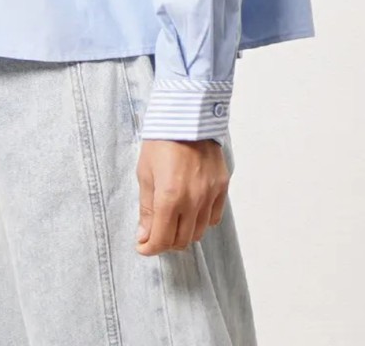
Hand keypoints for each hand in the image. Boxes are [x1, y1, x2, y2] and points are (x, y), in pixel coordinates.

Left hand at [135, 139, 228, 255]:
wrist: (187, 115)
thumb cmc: (161, 142)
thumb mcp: (145, 173)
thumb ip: (147, 208)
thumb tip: (144, 236)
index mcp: (169, 197)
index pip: (161, 240)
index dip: (150, 248)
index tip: (142, 246)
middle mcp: (193, 200)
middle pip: (182, 240)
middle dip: (166, 242)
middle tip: (156, 233)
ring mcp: (210, 194)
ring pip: (199, 232)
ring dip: (184, 233)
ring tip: (173, 222)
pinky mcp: (222, 186)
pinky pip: (214, 217)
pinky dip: (202, 220)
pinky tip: (191, 210)